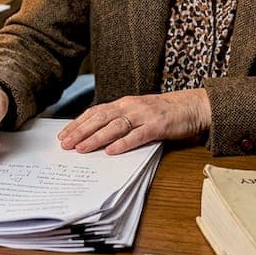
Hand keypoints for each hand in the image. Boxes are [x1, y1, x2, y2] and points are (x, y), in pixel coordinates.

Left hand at [57, 89, 210, 154]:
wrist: (192, 106)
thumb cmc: (164, 112)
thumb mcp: (138, 112)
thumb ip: (120, 120)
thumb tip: (96, 134)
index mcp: (124, 103)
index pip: (95, 112)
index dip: (78, 123)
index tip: (63, 135)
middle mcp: (131, 106)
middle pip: (100, 118)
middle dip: (81, 131)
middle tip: (65, 144)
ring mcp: (144, 115)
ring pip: (115, 126)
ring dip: (96, 138)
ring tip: (82, 149)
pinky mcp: (158, 125)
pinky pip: (138, 135)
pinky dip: (123, 143)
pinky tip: (111, 151)